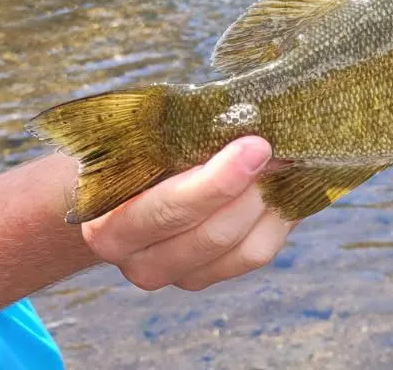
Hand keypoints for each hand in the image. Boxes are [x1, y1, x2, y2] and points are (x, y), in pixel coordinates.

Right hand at [81, 137, 291, 290]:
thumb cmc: (136, 150)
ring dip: (269, 200)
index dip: (216, 181)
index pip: (167, 211)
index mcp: (109, 225)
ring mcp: (179, 275)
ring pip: (242, 248)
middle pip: (212, 234)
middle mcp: (140, 262)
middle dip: (253, 187)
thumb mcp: (142, 137)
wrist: (128, 185)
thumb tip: (238, 116)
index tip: (254, 145)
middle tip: (277, 147)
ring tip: (283, 159)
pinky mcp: (212, 276)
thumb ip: (175, 133)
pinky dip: (278, 216)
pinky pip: (258, 252)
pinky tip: (282, 183)